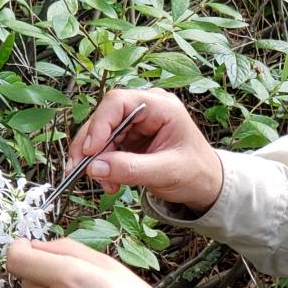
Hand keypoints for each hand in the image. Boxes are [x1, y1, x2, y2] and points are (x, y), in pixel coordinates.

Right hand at [69, 88, 223, 213]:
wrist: (206, 184)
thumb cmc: (196, 173)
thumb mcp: (166, 172)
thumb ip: (130, 169)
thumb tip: (94, 167)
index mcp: (162, 106)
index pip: (119, 102)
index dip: (100, 124)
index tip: (91, 151)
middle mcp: (146, 108)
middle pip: (104, 118)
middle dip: (91, 146)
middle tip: (81, 171)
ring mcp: (137, 122)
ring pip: (100, 134)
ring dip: (95, 160)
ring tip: (105, 185)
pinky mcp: (130, 137)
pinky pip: (105, 147)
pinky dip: (102, 165)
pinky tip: (110, 183)